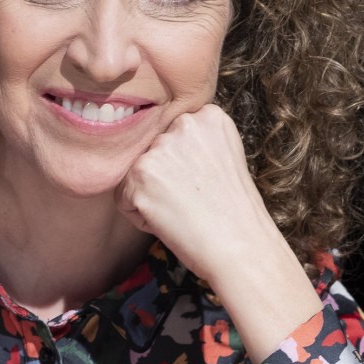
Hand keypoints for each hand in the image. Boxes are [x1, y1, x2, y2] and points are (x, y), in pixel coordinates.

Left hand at [115, 104, 267, 278]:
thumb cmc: (232, 212)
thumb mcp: (222, 158)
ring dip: (152, 197)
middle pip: (152, 153)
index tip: (206, 183)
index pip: (171, 135)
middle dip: (165, 179)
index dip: (184, 167)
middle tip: (195, 199)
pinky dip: (141, 217)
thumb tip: (155, 146)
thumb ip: (192, 143)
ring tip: (185, 209)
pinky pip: (124, 198)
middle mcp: (183, 124)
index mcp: (207, 116)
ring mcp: (160, 149)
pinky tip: (171, 220)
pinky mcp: (139, 176)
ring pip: (135, 175)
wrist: (240, 246)